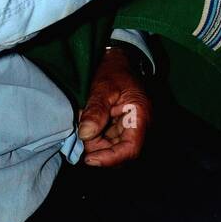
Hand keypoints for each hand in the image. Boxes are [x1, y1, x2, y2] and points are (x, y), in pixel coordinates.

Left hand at [77, 46, 151, 167]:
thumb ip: (96, 110)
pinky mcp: (122, 129)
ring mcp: (131, 130)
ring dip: (95, 143)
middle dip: (98, 149)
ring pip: (113, 149)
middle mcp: (140, 128)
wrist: (119, 62)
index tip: (89, 159)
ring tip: (84, 123)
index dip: (111, 159)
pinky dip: (96, 138)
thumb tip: (85, 134)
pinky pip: (109, 142)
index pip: (131, 149)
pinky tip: (88, 124)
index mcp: (141, 117)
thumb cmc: (114, 72)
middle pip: (120, 153)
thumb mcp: (103, 87)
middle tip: (79, 134)